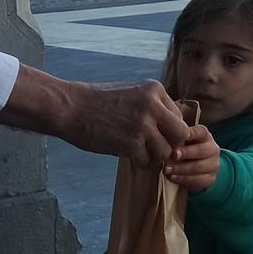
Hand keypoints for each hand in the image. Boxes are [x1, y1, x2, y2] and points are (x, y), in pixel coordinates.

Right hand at [70, 81, 192, 164]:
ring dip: (154, 157)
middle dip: (171, 145)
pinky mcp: (130, 143)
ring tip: (140, 153)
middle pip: (181, 134)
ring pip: (166, 151)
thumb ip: (154, 107)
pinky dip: (140, 163)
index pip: (179, 117)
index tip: (156, 135)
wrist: (70, 107)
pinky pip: (147, 161)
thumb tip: (172, 127)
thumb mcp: (133, 94)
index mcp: (155, 90)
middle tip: (156, 148)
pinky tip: (129, 157)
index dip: (170, 130)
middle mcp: (153, 105)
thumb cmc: (99, 102)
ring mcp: (142, 124)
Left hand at [163, 126, 220, 193]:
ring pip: (198, 167)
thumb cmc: (185, 150)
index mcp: (205, 136)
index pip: (201, 132)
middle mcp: (213, 149)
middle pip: (201, 150)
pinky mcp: (211, 178)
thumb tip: (164, 141)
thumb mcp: (183, 141)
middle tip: (173, 155)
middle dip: (185, 153)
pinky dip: (183, 179)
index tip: (181, 136)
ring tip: (167, 170)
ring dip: (181, 169)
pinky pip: (197, 180)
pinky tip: (173, 177)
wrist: (196, 168)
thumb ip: (177, 139)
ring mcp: (213, 165)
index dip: (191, 133)